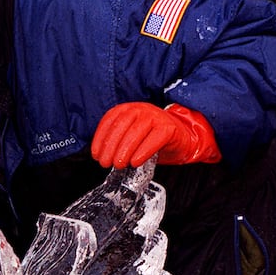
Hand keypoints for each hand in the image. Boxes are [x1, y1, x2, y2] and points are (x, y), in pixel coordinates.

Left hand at [91, 102, 220, 167]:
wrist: (179, 139)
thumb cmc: (150, 139)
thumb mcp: (130, 138)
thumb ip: (116, 141)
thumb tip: (101, 156)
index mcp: (128, 110)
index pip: (109, 120)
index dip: (100, 139)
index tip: (96, 155)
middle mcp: (140, 109)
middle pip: (121, 126)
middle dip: (111, 147)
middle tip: (106, 163)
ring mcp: (155, 117)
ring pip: (136, 132)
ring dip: (124, 150)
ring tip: (119, 164)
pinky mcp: (168, 128)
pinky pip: (154, 139)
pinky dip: (143, 152)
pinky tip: (135, 162)